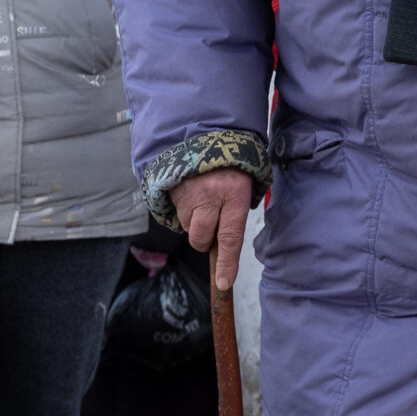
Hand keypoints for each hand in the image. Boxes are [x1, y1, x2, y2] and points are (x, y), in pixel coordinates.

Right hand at [171, 168, 255, 293]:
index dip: (227, 263)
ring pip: (188, 227)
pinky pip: (177, 214)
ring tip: (202, 197)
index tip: (225, 283)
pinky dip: (184, 210)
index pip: (231, 237)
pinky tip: (191, 192)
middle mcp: (210, 196)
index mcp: (235, 193)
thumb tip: (228, 242)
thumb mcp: (245, 182)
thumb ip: (238, 209)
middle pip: (201, 238)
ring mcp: (188, 193)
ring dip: (194, 221)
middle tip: (211, 223)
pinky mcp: (171, 190)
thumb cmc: (232, 163)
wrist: (203, 132)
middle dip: (204, 240)